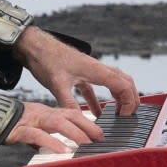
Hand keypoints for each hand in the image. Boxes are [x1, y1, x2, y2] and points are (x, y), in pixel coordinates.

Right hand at [6, 100, 104, 151]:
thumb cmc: (12, 124)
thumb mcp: (35, 130)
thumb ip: (47, 137)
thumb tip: (60, 149)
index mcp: (47, 113)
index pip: (72, 114)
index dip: (88, 122)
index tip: (100, 134)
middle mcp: (42, 114)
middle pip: (69, 115)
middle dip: (87, 126)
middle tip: (100, 138)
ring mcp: (31, 120)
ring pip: (56, 122)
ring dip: (74, 133)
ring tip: (85, 143)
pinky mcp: (19, 130)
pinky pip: (36, 135)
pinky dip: (50, 142)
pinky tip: (61, 150)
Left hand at [17, 26, 140, 116]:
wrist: (35, 46)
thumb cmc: (47, 59)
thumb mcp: (58, 84)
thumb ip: (69, 103)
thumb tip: (78, 120)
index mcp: (97, 70)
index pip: (124, 86)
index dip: (129, 102)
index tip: (124, 117)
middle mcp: (97, 69)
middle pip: (125, 82)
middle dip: (131, 99)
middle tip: (129, 116)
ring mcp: (90, 70)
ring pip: (113, 83)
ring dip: (119, 98)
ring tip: (118, 115)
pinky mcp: (81, 73)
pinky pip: (97, 87)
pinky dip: (100, 100)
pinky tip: (96, 112)